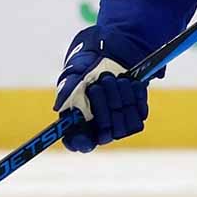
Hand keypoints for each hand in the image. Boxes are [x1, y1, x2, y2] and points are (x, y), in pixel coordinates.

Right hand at [53, 26, 149, 152]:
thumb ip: (67, 88)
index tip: (82, 138)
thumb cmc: (89, 65)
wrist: (114, 54)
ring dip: (118, 97)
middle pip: (105, 132)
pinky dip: (133, 94)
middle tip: (99, 84)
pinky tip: (128, 81)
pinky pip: (138, 113)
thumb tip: (58, 107)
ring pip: (123, 124)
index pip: (79, 142)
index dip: (80, 142)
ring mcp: (119, 123)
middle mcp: (99, 127)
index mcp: (79, 120)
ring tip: (113, 78)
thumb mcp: (75, 72)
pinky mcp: (137, 115)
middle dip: (102, 105)